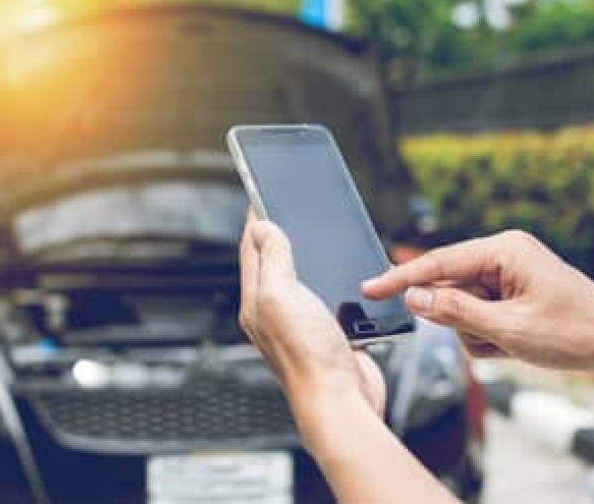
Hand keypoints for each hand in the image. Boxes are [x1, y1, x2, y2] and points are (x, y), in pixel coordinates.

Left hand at [239, 216, 385, 444]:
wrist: (341, 400)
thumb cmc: (308, 356)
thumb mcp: (280, 295)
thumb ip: (272, 260)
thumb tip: (263, 228)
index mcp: (257, 301)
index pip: (252, 250)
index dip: (256, 219)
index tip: (260, 194)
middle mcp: (276, 312)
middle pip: (274, 263)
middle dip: (279, 235)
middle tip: (283, 209)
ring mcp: (302, 323)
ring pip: (301, 279)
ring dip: (305, 256)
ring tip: (308, 235)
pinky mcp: (328, 332)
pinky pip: (325, 297)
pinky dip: (329, 280)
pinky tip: (338, 274)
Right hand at [364, 230, 593, 371]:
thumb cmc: (574, 331)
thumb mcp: (509, 329)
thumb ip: (455, 312)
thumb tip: (414, 299)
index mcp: (502, 250)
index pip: (437, 264)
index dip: (400, 279)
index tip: (369, 289)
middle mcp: (502, 255)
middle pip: (449, 288)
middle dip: (461, 320)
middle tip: (491, 338)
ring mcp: (506, 274)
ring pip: (461, 307)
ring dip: (478, 334)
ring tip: (513, 344)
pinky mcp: (510, 293)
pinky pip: (478, 315)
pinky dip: (488, 337)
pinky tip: (516, 344)